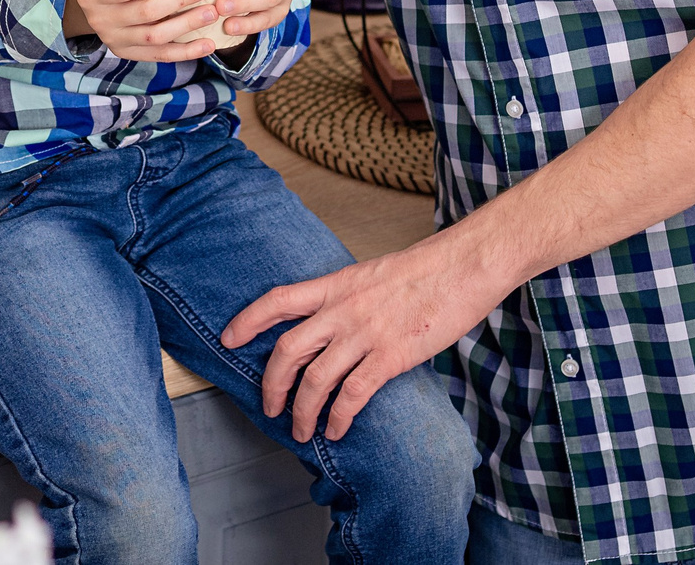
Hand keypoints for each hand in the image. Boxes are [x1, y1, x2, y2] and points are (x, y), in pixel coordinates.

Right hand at [69, 0, 222, 61]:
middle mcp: (101, 20)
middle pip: (145, 13)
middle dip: (178, 0)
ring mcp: (115, 40)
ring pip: (155, 37)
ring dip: (186, 26)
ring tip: (211, 13)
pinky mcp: (128, 53)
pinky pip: (160, 55)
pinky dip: (186, 52)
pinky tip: (207, 44)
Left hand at [223, 225, 509, 441]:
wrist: (465, 264)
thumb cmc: (428, 269)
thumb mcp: (375, 274)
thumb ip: (350, 297)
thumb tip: (336, 322)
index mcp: (337, 284)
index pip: (278, 300)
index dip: (247, 320)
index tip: (228, 339)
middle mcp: (343, 308)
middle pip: (288, 349)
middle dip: (271, 384)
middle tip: (268, 406)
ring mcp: (366, 332)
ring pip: (315, 380)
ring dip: (302, 411)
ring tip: (302, 430)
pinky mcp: (391, 355)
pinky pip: (352, 394)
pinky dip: (338, 417)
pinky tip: (336, 430)